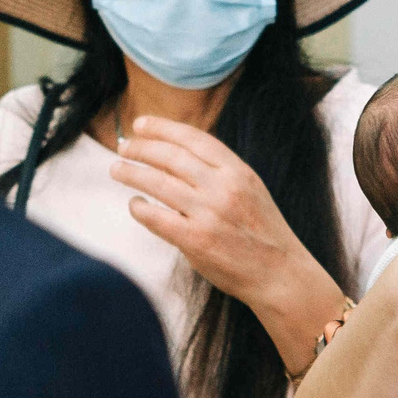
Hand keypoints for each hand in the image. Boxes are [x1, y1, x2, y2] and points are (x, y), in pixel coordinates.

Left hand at [111, 116, 329, 309]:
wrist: (279, 273)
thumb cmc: (261, 232)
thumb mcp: (249, 190)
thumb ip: (219, 173)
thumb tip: (174, 156)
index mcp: (238, 171)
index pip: (194, 138)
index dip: (163, 128)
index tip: (141, 124)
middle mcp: (223, 188)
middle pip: (171, 156)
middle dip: (141, 147)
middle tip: (123, 146)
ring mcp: (209, 214)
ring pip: (157, 182)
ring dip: (131, 172)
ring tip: (117, 169)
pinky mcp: (196, 240)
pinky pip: (156, 217)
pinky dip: (140, 207)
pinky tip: (135, 204)